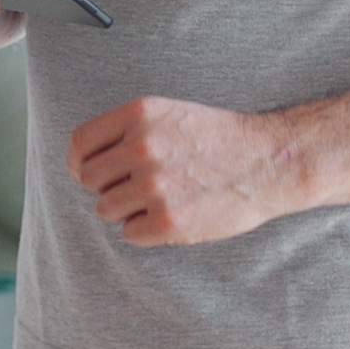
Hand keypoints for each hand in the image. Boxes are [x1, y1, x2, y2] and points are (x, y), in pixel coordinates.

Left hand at [72, 95, 304, 245]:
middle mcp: (142, 147)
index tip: (89, 173)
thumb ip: (125, 131)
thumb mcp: (168, 114)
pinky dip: (147, 231)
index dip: (80, 163)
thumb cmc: (218, 139)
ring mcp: (155, 186)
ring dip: (128, 211)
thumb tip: (81, 165)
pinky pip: (130, 234)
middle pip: (90, 180)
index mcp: (139, 114)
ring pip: (106, 210)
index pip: (79, 144)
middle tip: (141, 187)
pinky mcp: (170, 222)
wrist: (270, 162)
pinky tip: (174, 216)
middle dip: (109, 187)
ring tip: (162, 199)